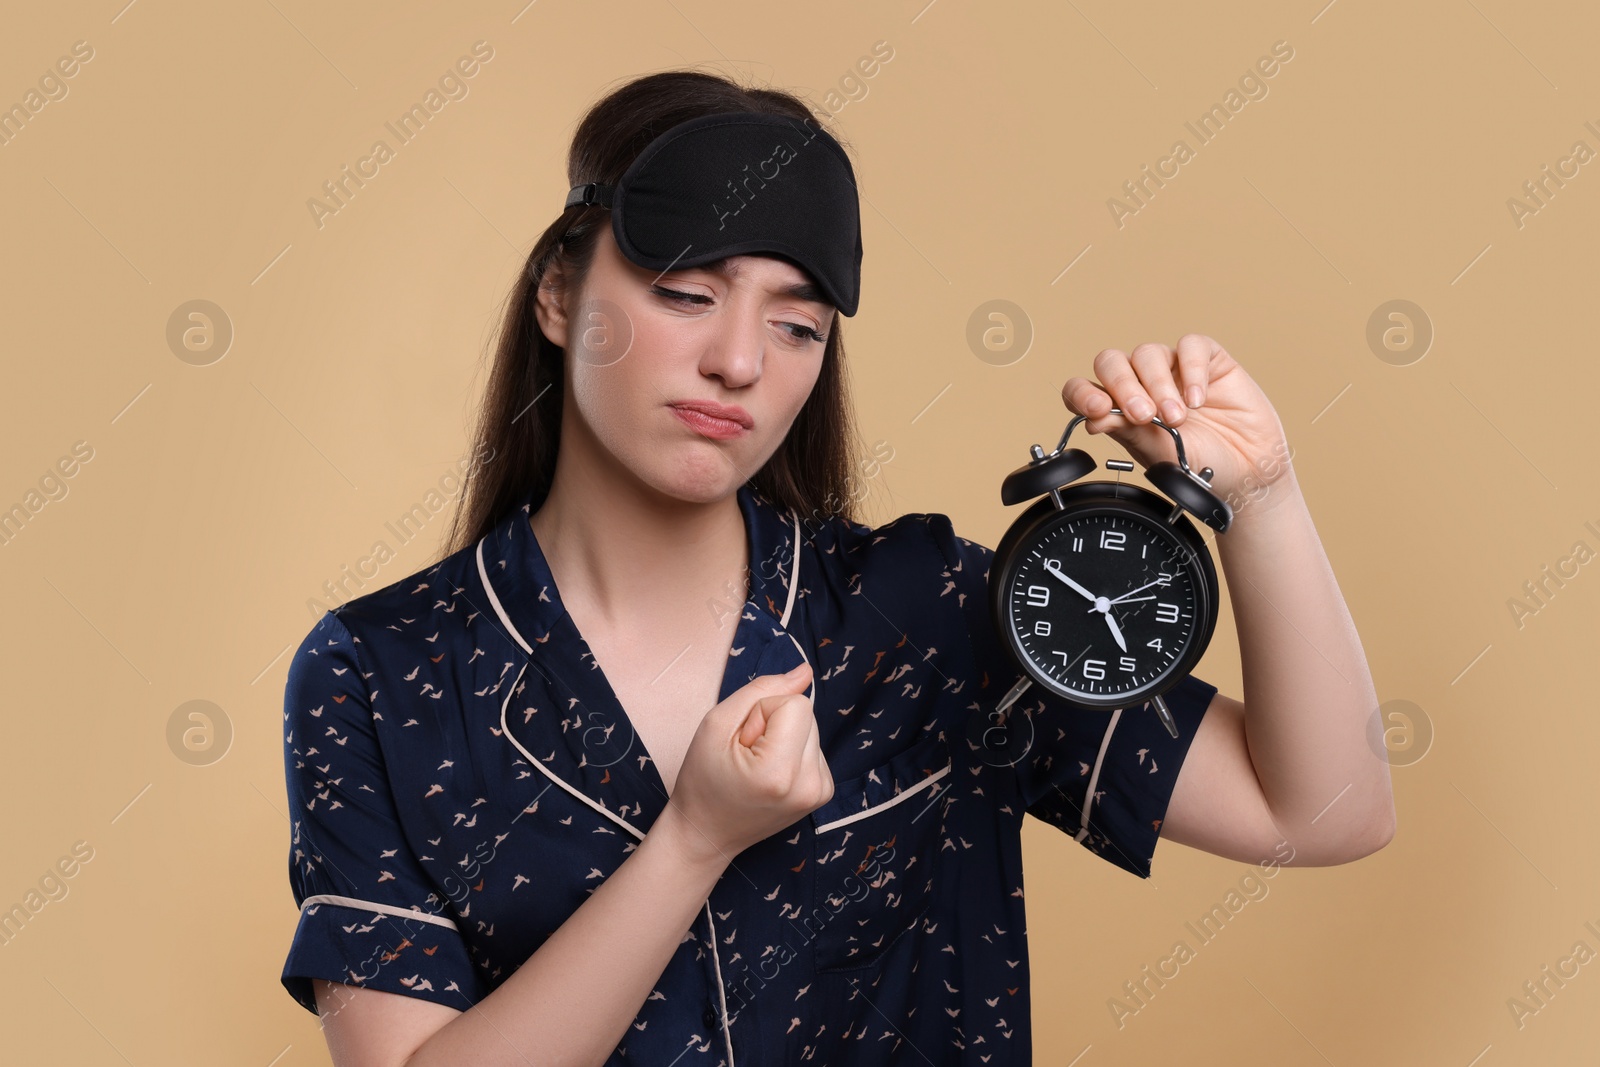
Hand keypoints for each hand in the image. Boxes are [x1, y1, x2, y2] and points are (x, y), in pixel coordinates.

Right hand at [658, 661, 832, 867]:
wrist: (706, 833)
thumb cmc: (703, 780)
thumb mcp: (716, 723)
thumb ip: (762, 690)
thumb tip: (805, 671)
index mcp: (781, 772)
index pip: (795, 703)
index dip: (762, 713)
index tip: (743, 742)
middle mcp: (810, 784)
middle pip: (806, 714)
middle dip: (774, 724)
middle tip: (746, 755)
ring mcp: (820, 791)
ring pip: (810, 728)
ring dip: (783, 738)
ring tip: (756, 766)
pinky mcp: (823, 792)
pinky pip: (813, 747)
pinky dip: (791, 752)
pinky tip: (770, 773)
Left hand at [1060, 334, 1292, 511]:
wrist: (1247, 472)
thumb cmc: (1200, 465)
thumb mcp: (1157, 454)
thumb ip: (1126, 432)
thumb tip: (1093, 418)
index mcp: (1118, 408)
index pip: (1084, 389)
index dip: (1082, 394)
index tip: (1096, 408)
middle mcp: (1141, 384)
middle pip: (1111, 362)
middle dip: (1123, 386)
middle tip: (1143, 415)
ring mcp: (1172, 369)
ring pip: (1147, 353)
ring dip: (1158, 385)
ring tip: (1177, 417)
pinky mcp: (1207, 360)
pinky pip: (1190, 346)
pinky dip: (1191, 370)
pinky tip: (1197, 398)